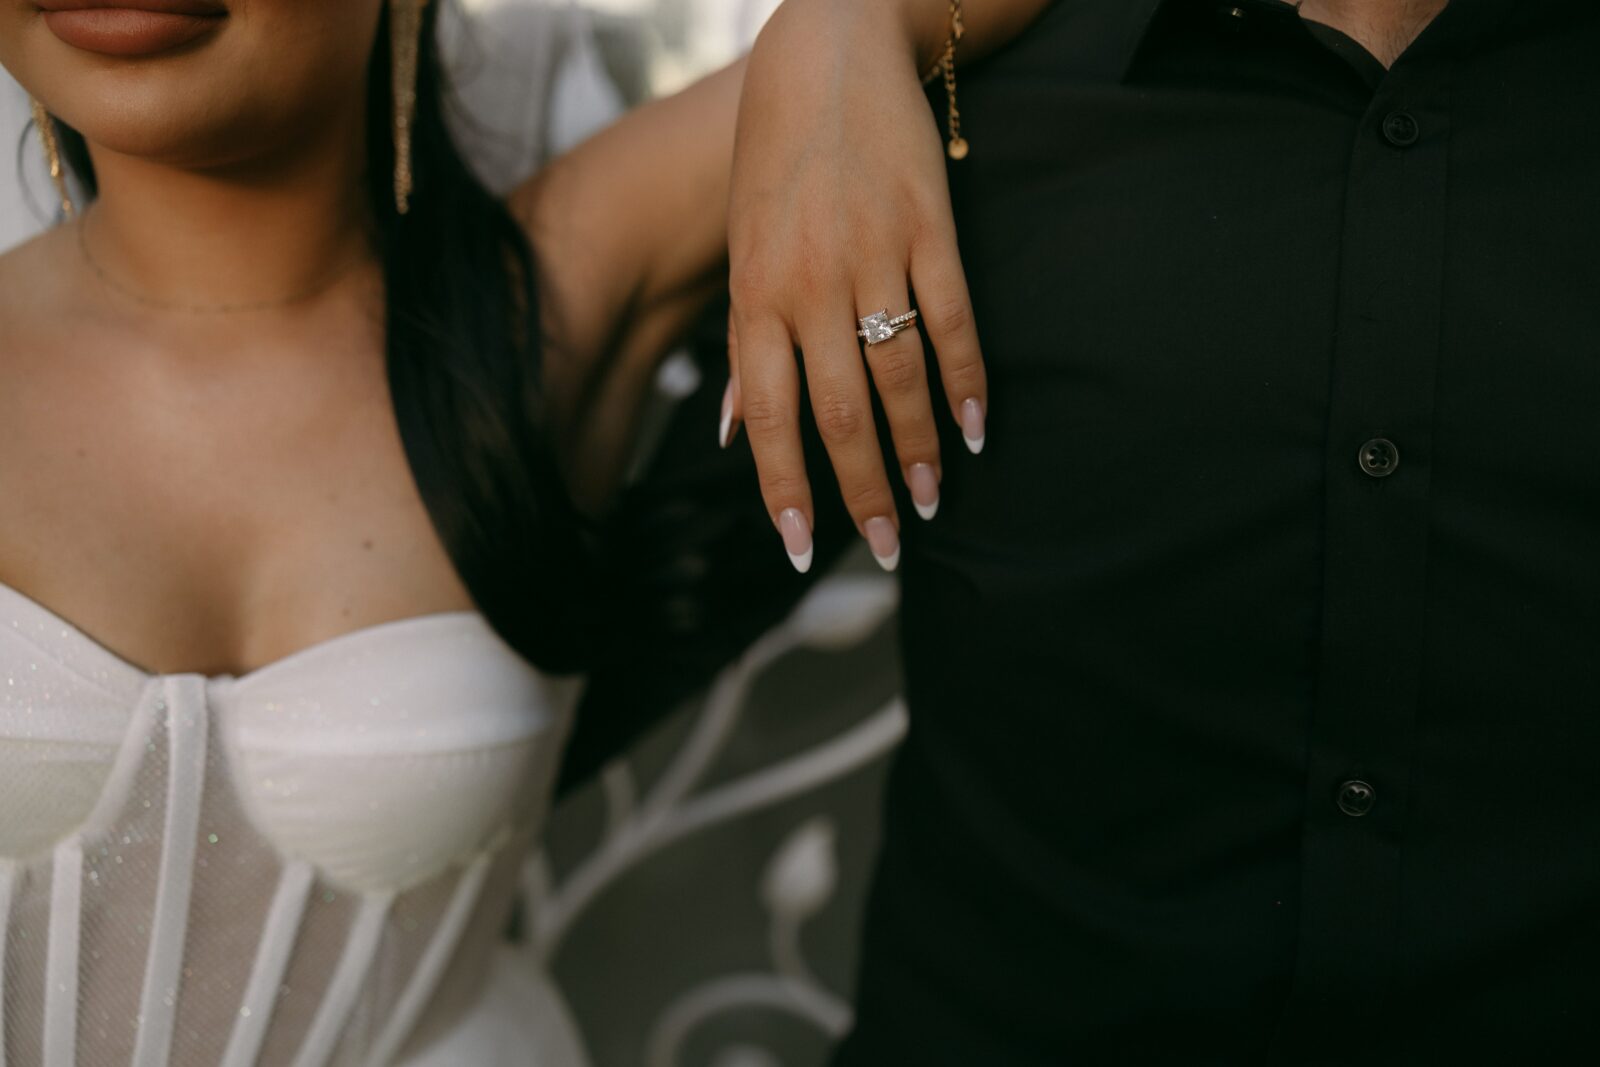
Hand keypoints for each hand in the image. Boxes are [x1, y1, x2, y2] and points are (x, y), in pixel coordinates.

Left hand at [725, 0, 986, 573]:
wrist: (828, 53)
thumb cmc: (773, 159)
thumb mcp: (740, 248)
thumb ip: (747, 343)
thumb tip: (736, 428)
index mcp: (755, 295)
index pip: (769, 416)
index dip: (785, 488)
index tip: (799, 549)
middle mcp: (809, 284)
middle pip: (839, 413)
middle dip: (861, 491)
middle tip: (883, 548)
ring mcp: (873, 255)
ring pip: (899, 377)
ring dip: (919, 448)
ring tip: (933, 501)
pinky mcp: (930, 228)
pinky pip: (953, 320)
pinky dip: (966, 381)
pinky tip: (975, 429)